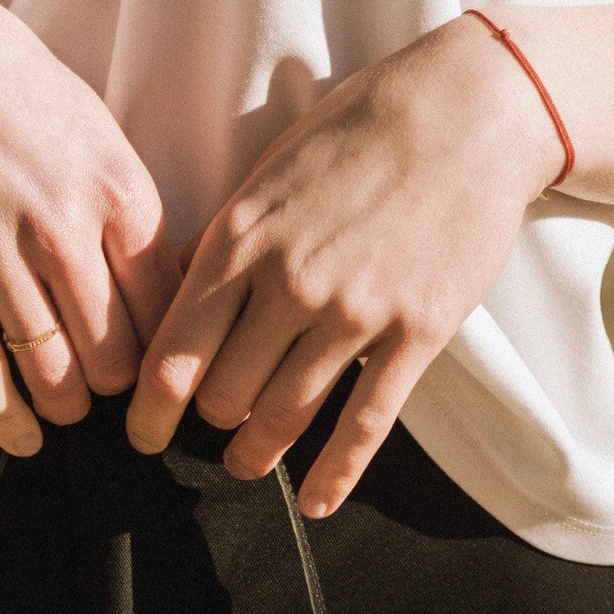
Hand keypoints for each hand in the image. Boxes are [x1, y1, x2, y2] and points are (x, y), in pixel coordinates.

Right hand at [0, 0, 180, 453]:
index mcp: (116, 187)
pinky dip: (5, 417)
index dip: (168, 352)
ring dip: (65, 406)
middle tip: (110, 396)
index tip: (161, 371)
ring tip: (66, 409)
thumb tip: (161, 280)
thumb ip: (123, 203)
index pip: (166, 306)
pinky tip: (21, 439)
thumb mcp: (89, 125)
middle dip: (117, 389)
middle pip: (115, 353)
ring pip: (52, 371)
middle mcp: (62, 224)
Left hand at [124, 16, 562, 512]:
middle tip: (211, 427)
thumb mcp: (268, 173)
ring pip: (284, 417)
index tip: (143, 433)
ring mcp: (356, 311)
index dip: (150, 410)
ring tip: (246, 462)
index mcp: (241, 240)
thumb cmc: (361, 132)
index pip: (174, 353)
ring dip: (256, 453)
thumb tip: (172, 293)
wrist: (469, 110)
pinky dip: (335, 474)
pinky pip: (365, 424)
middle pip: (223, 396)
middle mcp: (291, 282)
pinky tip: (315, 502)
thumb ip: (219, 240)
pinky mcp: (417, 332)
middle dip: (210, 421)